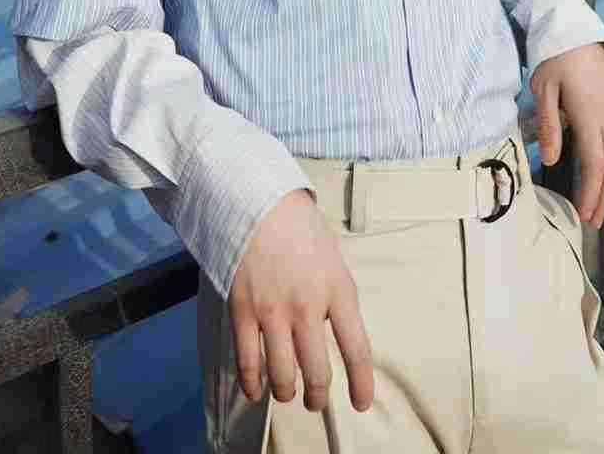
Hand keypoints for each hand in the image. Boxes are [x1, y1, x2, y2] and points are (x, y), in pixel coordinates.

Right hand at [228, 188, 373, 414]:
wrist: (257, 200)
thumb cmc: (300, 227)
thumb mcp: (333, 258)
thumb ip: (335, 297)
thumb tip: (334, 334)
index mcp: (338, 289)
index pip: (357, 350)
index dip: (361, 384)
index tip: (360, 402)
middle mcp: (308, 306)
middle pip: (318, 372)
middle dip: (317, 395)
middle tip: (315, 399)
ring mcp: (273, 311)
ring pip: (283, 375)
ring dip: (287, 391)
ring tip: (288, 392)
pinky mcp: (243, 310)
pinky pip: (248, 361)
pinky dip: (253, 383)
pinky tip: (257, 390)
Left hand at [531, 43, 603, 229]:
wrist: (575, 28)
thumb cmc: (554, 56)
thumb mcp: (543, 88)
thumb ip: (549, 124)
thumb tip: (555, 161)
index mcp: (589, 114)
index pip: (594, 164)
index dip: (591, 193)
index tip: (584, 215)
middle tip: (594, 221)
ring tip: (602, 205)